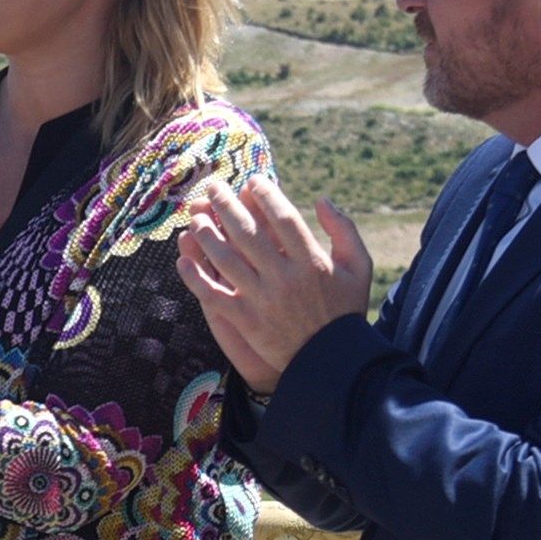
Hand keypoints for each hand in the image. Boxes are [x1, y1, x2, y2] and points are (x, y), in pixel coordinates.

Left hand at [176, 177, 372, 394]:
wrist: (331, 359)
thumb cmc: (345, 308)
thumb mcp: (358, 266)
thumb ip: (344, 229)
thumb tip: (323, 199)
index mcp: (311, 261)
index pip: (283, 218)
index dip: (265, 196)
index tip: (251, 180)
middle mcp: (285, 277)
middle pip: (249, 233)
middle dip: (227, 206)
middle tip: (213, 187)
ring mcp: (262, 299)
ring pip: (226, 260)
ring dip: (207, 235)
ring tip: (196, 216)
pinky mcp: (245, 321)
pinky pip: (214, 295)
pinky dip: (195, 277)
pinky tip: (182, 259)